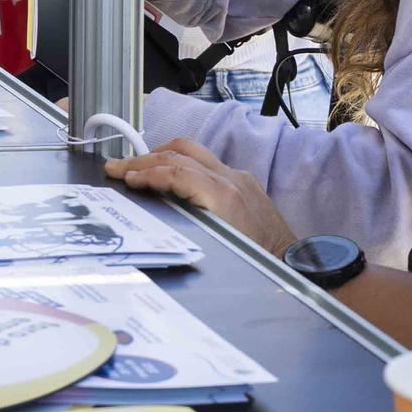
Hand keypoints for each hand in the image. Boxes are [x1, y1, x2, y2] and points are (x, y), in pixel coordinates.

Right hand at [105, 139, 297, 255]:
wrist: (294, 262)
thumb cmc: (258, 262)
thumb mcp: (217, 246)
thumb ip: (187, 223)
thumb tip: (155, 207)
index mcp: (222, 195)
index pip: (175, 171)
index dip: (146, 173)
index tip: (125, 178)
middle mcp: (230, 178)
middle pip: (179, 154)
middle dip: (144, 159)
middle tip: (117, 167)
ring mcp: (238, 176)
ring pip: (192, 150)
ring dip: (161, 153)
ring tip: (137, 163)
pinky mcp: (243, 180)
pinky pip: (206, 160)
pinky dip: (180, 161)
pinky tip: (168, 171)